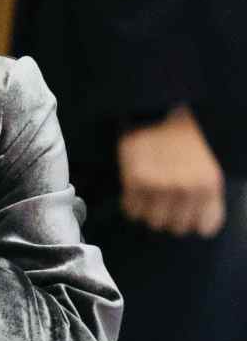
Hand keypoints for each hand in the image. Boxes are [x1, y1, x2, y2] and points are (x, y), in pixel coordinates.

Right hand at [117, 105, 224, 236]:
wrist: (158, 112)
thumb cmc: (184, 140)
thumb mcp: (208, 168)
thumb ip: (207, 198)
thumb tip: (199, 228)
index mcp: (209, 185)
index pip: (204, 228)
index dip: (192, 220)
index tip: (184, 212)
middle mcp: (186, 188)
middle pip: (175, 227)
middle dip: (169, 215)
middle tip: (163, 201)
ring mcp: (160, 186)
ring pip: (152, 221)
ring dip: (149, 211)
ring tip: (148, 196)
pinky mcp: (136, 180)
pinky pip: (132, 210)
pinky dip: (131, 204)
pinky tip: (135, 191)